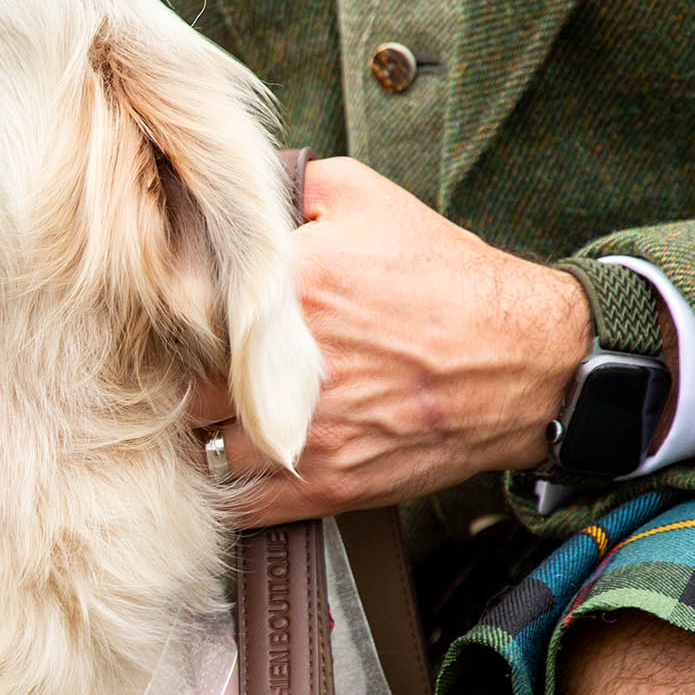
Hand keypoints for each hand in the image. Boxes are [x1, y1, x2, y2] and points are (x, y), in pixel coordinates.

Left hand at [187, 158, 590, 525]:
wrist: (524, 361)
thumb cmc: (445, 277)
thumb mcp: (364, 196)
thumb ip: (282, 189)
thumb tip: (224, 196)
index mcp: (287, 289)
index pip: (178, 310)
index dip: (170, 317)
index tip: (176, 317)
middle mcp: (286, 368)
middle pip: (177, 385)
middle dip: (177, 377)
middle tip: (188, 368)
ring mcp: (302, 436)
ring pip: (198, 450)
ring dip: (196, 435)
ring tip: (210, 415)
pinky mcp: (323, 487)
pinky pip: (239, 505)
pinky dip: (225, 487)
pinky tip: (234, 460)